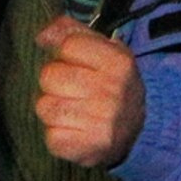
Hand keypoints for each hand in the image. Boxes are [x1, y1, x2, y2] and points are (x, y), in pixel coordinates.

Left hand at [34, 16, 146, 167]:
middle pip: (49, 76)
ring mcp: (102, 122)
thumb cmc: (112, 84)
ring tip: (70, 111)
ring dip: (52, 109)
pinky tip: (73, 130)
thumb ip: (71, 33)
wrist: (138, 132)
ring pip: (44, 107)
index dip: (63, 53)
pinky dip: (57, 135)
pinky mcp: (90, 148)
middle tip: (71, 90)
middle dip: (54, 82)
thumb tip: (42, 34)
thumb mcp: (103, 50)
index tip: (73, 63)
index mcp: (118, 62)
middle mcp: (112, 91)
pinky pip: (51, 137)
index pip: (67, 45)